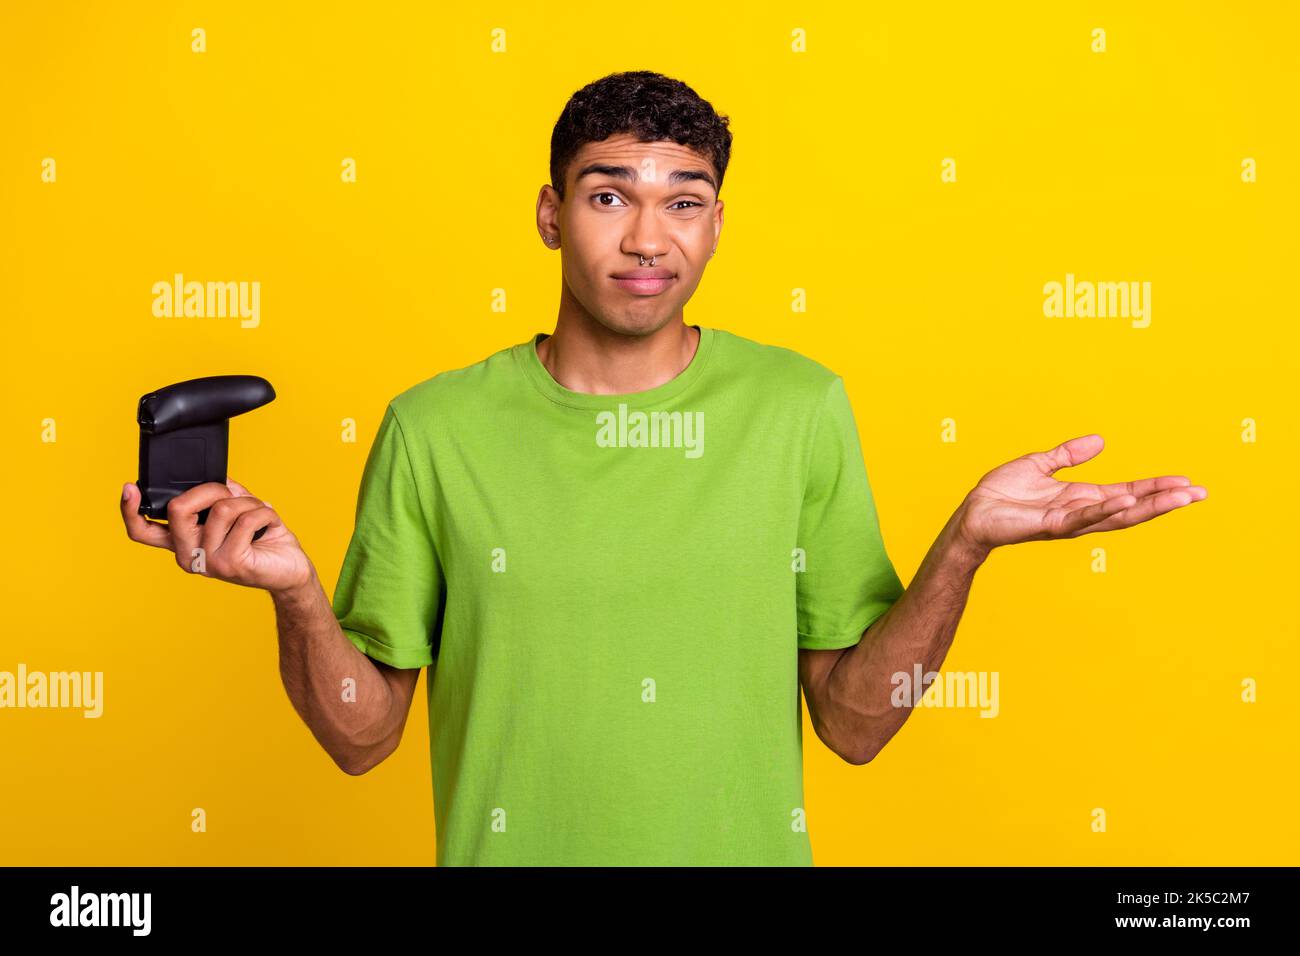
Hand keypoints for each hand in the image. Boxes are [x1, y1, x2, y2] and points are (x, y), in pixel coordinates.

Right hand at [121, 478, 314, 593]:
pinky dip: (264, 513)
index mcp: (183, 542)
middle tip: (233, 496)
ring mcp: (208, 562)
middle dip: (212, 489)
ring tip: (259, 514)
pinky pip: (245, 519)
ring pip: (222, 508)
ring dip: (249, 502)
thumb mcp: (237, 510)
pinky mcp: (230, 563)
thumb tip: (211, 477)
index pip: (142, 530)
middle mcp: (188, 555)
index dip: (130, 510)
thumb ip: (218, 494)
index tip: (129, 487)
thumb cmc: (262, 539)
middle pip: (179, 508)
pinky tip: (270, 524)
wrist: (291, 570)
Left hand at [955, 433, 1206, 552]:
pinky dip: (1105, 508)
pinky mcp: (1049, 525)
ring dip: (1148, 506)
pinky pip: (1082, 517)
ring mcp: (1068, 522)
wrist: (972, 513)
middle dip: (1166, 501)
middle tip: (1200, 494)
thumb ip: (1068, 455)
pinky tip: (1127, 500)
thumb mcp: (1040, 464)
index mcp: (1082, 498)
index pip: (1129, 492)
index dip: (1157, 488)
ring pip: (1116, 515)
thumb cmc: (1002, 493)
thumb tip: (1101, 440)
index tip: (1187, 483)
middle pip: (1133, 508)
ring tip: (1179, 497)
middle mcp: (1081, 513)